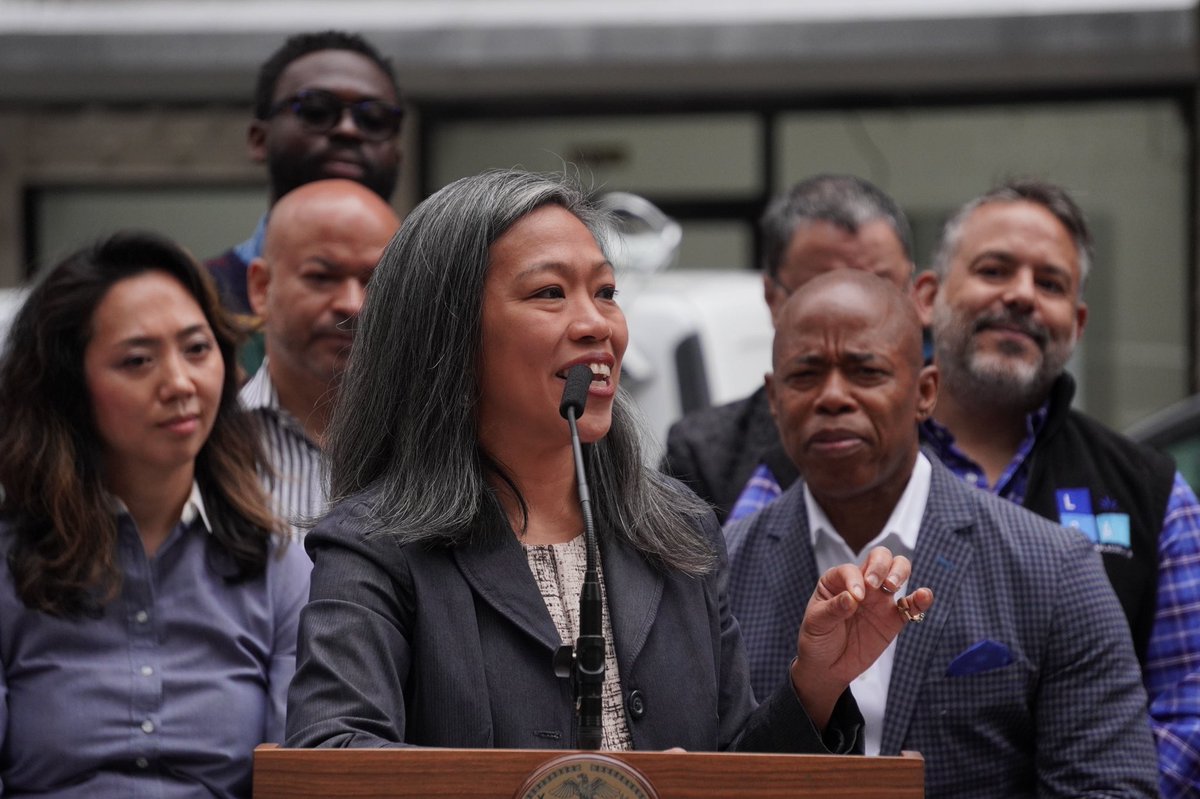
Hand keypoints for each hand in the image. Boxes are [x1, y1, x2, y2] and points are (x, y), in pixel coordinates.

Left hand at [790, 546, 933, 727]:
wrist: (827, 667)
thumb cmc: (817, 639)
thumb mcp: (817, 623)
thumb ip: (834, 609)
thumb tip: (852, 598)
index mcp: (838, 580)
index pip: (851, 569)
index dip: (854, 580)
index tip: (855, 599)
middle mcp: (862, 585)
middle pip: (880, 558)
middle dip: (880, 564)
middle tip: (877, 584)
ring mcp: (879, 600)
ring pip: (898, 572)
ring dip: (900, 572)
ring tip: (892, 586)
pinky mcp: (894, 620)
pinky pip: (911, 606)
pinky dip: (921, 599)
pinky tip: (924, 595)